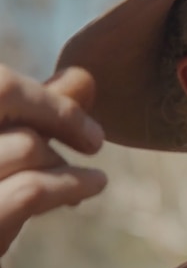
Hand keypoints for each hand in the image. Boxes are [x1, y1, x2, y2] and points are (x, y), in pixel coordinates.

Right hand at [0, 66, 107, 267]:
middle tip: (89, 144)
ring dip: (63, 159)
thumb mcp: (0, 157)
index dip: (44, 95)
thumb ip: (34, 115)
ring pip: (24, 146)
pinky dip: (71, 184)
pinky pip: (29, 191)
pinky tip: (94, 184)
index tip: (82, 114)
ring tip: (90, 176)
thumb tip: (86, 76)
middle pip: (6, 106)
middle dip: (55, 124)